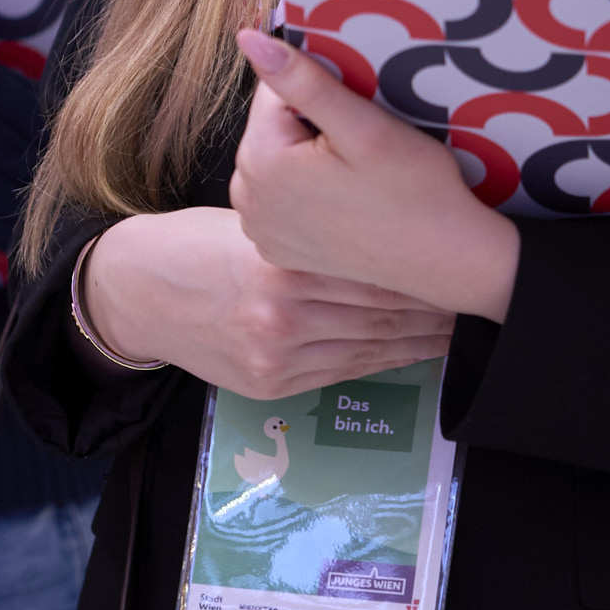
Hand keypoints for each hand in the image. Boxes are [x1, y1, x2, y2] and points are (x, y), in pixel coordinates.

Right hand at [79, 206, 457, 401]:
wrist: (137, 294)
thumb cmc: (198, 246)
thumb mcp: (252, 224)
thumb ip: (311, 236)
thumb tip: (378, 230)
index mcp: (280, 266)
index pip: (372, 271)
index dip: (421, 271)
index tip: (454, 261)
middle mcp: (281, 316)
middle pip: (381, 313)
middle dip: (433, 307)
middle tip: (471, 295)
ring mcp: (277, 357)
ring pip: (370, 347)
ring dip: (419, 339)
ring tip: (455, 325)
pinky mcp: (271, 385)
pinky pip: (344, 372)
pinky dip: (384, 360)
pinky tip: (412, 348)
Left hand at [230, 28, 520, 323]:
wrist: (446, 261)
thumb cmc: (417, 194)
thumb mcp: (366, 128)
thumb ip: (303, 81)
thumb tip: (248, 38)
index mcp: (262, 161)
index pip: (274, 91)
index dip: (321, 92)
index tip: (358, 115)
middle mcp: (248, 198)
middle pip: (272, 128)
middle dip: (311, 125)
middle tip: (362, 149)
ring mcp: (260, 228)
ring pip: (276, 161)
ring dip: (307, 158)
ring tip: (356, 177)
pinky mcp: (277, 248)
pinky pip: (281, 198)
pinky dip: (306, 193)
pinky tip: (344, 202)